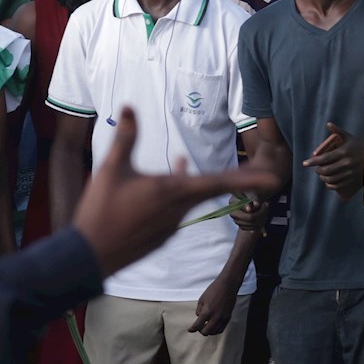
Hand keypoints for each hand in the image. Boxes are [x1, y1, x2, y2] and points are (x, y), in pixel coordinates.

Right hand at [72, 108, 281, 276]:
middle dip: (236, 181)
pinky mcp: (160, 236)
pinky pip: (176, 210)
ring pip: (189, 199)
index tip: (273, 179)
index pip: (219, 182)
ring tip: (181, 161)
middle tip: (262, 175)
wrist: (90, 255)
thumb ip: (125, 138)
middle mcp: (178, 210)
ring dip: (193, 183)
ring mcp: (170, 226)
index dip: (247, 178)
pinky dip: (176, 195)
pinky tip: (159, 185)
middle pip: (212, 190)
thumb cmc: (101, 211)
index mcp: (172, 191)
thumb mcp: (111, 170)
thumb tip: (128, 107)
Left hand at [189, 275, 236, 335]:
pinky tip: (212, 326)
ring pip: (214, 332)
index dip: (192, 329)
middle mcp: (215, 317)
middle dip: (200, 330)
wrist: (227, 286)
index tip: (190, 330)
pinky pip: (221, 329)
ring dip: (208, 331)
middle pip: (206, 332)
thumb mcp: (201, 299)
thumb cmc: (213, 290)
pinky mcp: (228, 318)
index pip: (197, 325)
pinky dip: (215, 330)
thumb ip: (199, 310)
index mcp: (207, 311)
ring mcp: (223, 318)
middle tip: (198, 327)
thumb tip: (199, 318)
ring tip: (205, 326)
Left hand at [302, 122, 363, 197]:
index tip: (305, 163)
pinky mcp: (353, 180)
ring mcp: (350, 172)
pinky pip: (338, 185)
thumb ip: (338, 131)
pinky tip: (328, 182)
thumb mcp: (350, 138)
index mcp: (344, 152)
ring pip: (331, 178)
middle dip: (318, 170)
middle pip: (326, 170)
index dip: (313, 161)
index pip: (324, 158)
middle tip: (316, 169)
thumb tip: (328, 124)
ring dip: (323, 178)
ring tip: (321, 175)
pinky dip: (330, 185)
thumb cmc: (360, 146)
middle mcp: (346, 163)